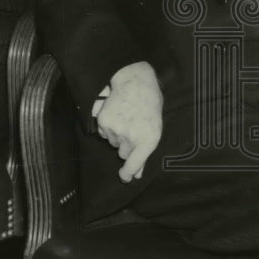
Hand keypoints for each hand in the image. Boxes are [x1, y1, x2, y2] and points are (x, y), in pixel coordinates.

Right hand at [95, 61, 162, 182]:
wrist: (136, 81)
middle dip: (127, 145)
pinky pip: (104, 133)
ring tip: (127, 117)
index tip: (125, 177)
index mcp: (148, 139)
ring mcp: (116, 129)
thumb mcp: (155, 127)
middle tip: (133, 127)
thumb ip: (145, 152)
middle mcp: (131, 137)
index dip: (128, 173)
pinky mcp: (104, 122)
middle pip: (123, 153)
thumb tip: (136, 174)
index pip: (134, 164)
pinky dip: (109, 127)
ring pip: (114, 142)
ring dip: (118, 135)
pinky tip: (118, 114)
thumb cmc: (150, 104)